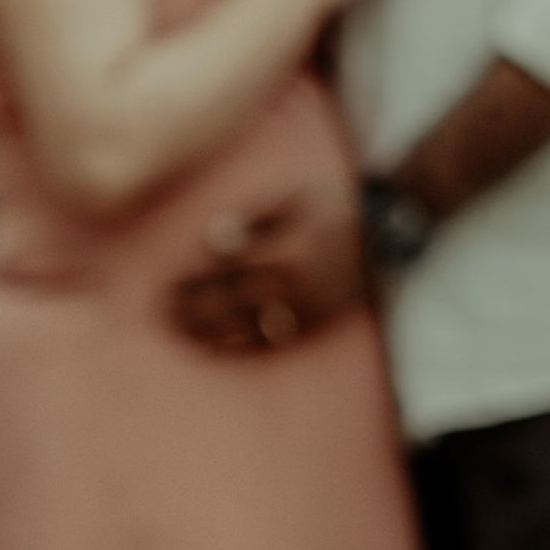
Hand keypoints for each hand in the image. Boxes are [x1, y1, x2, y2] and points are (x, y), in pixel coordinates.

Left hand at [167, 182, 369, 354]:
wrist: (387, 233)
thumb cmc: (335, 208)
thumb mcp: (293, 200)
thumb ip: (252, 220)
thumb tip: (214, 240)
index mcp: (280, 252)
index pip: (222, 275)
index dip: (191, 287)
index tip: (165, 293)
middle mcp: (290, 286)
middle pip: (229, 307)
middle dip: (192, 315)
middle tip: (162, 321)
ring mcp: (304, 310)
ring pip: (248, 331)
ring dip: (211, 336)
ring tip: (184, 338)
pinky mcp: (317, 324)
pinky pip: (275, 343)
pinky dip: (245, 348)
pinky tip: (223, 349)